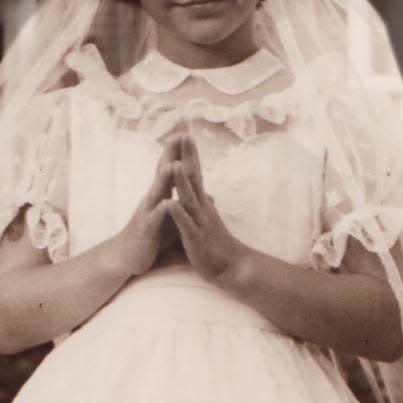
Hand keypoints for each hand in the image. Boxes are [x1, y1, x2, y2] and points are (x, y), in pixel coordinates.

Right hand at [113, 137, 180, 276]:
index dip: (179, 152)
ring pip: (157, 193)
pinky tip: (167, 203)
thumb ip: (187, 205)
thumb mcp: (173, 219)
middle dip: (171, 155)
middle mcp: (153, 200)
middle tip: (179, 135)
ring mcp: (148, 213)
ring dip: (165, 179)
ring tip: (175, 164)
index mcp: (161, 196)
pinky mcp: (147, 230)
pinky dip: (161, 210)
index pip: (171, 169)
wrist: (128, 257)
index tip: (187, 133)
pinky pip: (154, 219)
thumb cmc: (152, 237)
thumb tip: (208, 196)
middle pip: (163, 173)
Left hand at [168, 132, 245, 283]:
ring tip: (176, 164)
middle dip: (189, 157)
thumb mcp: (208, 219)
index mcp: (202, 204)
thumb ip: (203, 205)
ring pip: (190, 199)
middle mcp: (203, 209)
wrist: (232, 267)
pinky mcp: (196, 239)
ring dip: (183, 182)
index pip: (196, 174)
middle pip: (195, 178)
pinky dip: (178, 214)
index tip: (185, 135)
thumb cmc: (217, 244)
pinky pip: (186, 225)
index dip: (191, 155)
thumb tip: (203, 192)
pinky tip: (170, 203)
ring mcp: (200, 223)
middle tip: (184, 135)